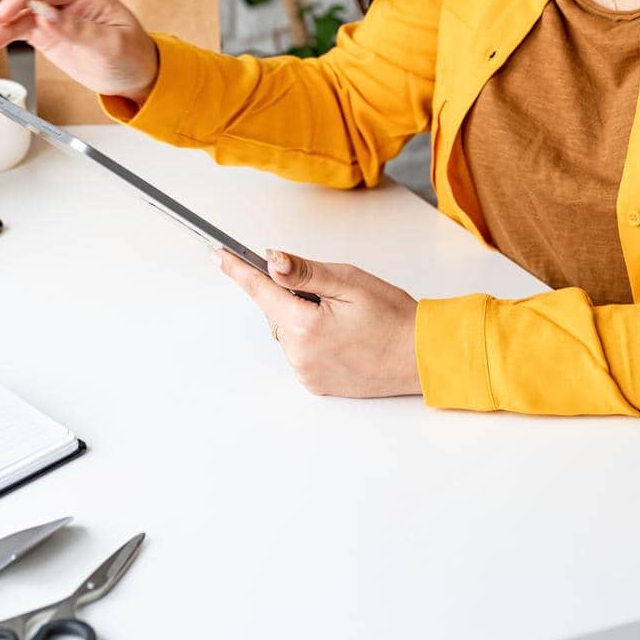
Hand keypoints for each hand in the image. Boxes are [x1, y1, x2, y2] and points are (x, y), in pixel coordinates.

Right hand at [0, 0, 159, 99]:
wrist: (137, 76)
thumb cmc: (132, 54)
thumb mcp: (109, 43)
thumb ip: (76, 29)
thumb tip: (44, 14)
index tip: (4, 14)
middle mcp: (66, 2)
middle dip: (3, 14)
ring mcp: (54, 19)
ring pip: (17, 17)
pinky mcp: (47, 36)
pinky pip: (18, 33)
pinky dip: (1, 41)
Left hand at [213, 248, 421, 398]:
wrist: (421, 357)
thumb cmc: (394, 318)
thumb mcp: (350, 282)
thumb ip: (306, 272)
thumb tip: (272, 260)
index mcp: (305, 324)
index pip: (261, 290)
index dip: (238, 269)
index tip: (218, 255)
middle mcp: (299, 354)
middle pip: (275, 310)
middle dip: (292, 295)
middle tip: (331, 294)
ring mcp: (306, 372)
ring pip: (287, 331)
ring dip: (303, 318)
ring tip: (344, 319)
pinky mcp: (316, 384)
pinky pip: (299, 351)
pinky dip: (311, 338)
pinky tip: (341, 337)